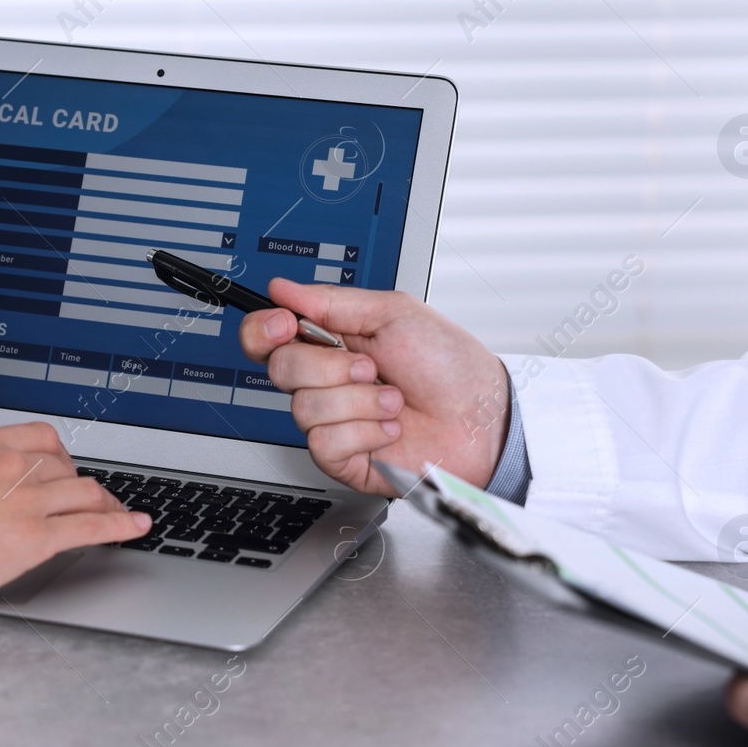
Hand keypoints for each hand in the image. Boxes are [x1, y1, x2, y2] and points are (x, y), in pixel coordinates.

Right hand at [0, 422, 150, 618]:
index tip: (65, 468)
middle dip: (80, 484)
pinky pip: (91, 526)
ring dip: (107, 504)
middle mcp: (9, 465)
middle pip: (66, 467)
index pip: (41, 439)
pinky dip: (121, 526)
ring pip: (85, 492)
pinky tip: (135, 527)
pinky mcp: (36, 537)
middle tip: (87, 499)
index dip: (60, 457)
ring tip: (118, 514)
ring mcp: (26, 499)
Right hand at [237, 279, 508, 493]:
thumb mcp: (393, 313)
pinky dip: (364, 431)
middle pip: (280, 369)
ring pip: (303, 408)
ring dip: (359, 401)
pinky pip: (324, 443)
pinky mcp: (343, 459)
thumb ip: (330, 301)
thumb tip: (283, 287)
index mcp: (332, 344)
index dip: (264, 329)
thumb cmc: (451, 366)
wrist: (483, 417)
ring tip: (392, 400)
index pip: (268, 337)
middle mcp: (327, 383)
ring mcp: (334, 422)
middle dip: (329, 365)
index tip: (286, 323)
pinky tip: (389, 428)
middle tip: (370, 367)